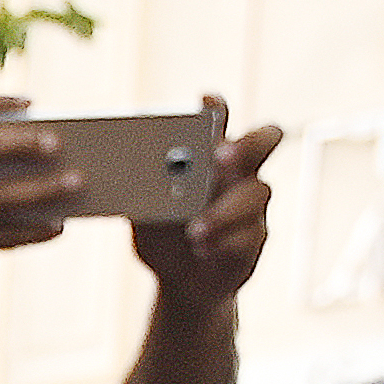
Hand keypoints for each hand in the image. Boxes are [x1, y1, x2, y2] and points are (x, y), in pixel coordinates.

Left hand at [128, 102, 280, 309]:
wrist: (180, 283)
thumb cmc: (163, 236)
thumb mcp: (144, 215)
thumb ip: (141, 194)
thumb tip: (118, 173)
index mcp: (211, 155)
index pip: (221, 118)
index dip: (217, 107)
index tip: (204, 101)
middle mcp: (239, 171)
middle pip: (265, 140)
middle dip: (245, 144)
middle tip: (218, 157)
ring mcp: (253, 204)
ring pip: (257, 193)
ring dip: (223, 210)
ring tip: (194, 230)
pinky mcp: (256, 238)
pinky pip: (249, 234)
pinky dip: (224, 241)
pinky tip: (203, 248)